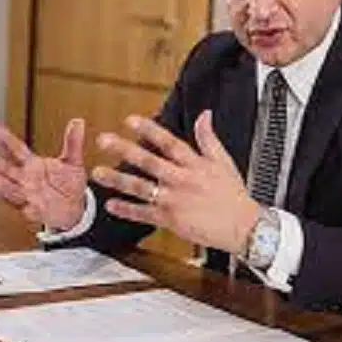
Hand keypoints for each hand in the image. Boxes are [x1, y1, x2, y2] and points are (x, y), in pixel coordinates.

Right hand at [0, 119, 88, 230]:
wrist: (75, 207)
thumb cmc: (69, 183)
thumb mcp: (73, 161)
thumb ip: (73, 142)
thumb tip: (78, 121)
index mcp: (34, 165)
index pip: (18, 150)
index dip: (6, 140)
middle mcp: (27, 179)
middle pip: (8, 170)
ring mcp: (29, 195)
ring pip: (13, 190)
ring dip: (4, 186)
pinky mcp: (36, 211)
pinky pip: (29, 210)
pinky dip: (25, 209)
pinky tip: (23, 206)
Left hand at [91, 110, 259, 254]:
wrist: (243, 227)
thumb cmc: (233, 195)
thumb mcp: (224, 161)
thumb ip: (209, 137)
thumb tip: (204, 115)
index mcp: (195, 165)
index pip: (169, 143)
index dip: (150, 130)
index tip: (131, 121)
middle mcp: (182, 180)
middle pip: (149, 162)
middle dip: (125, 150)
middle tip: (104, 140)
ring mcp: (174, 201)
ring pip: (141, 187)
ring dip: (118, 179)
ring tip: (98, 172)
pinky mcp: (171, 220)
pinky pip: (144, 214)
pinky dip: (127, 210)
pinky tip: (111, 204)